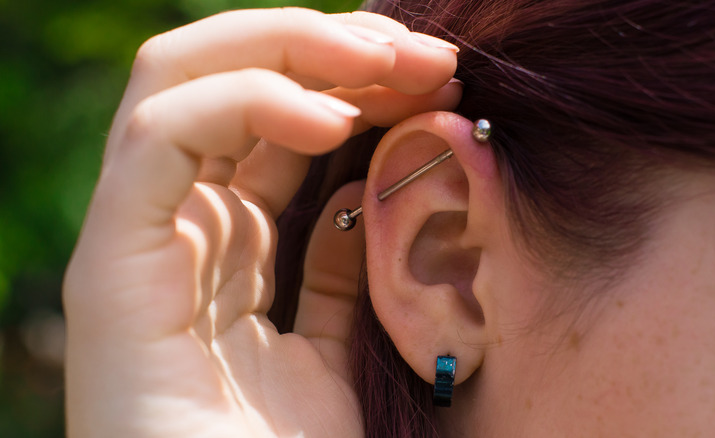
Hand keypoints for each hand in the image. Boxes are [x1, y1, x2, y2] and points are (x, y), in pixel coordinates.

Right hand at [63, 8, 459, 436]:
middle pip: (229, 82)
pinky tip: (333, 121)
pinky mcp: (112, 271)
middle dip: (328, 47)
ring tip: (390, 59)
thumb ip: (341, 267)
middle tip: (422, 50)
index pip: (275, 121)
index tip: (436, 74)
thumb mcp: (338, 347)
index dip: (352, 80)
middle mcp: (177, 232)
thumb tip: (373, 181)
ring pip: (184, 83)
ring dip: (295, 49)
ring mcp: (138, 244)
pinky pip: (162, 144)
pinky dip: (245, 105)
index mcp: (226, 247)